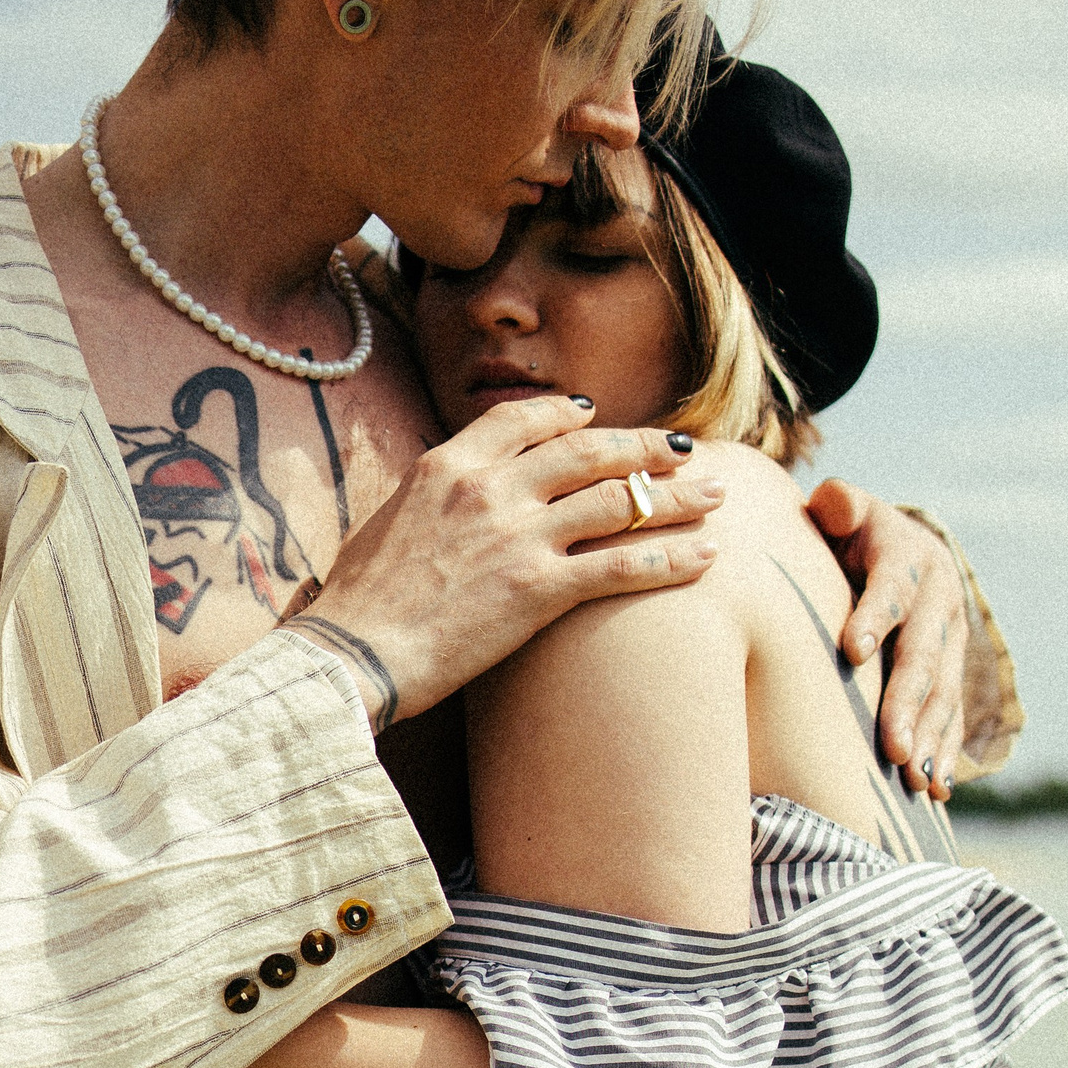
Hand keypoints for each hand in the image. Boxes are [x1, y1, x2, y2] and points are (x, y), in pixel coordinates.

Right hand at [285, 396, 724, 728]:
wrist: (352, 653)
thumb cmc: (359, 604)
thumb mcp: (387, 524)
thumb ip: (431, 498)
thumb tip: (448, 497)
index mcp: (447, 464)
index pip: (524, 419)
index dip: (569, 414)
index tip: (597, 417)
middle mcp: (489, 487)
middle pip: (588, 448)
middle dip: (645, 446)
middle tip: (684, 451)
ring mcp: (518, 534)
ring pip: (618, 498)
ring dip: (677, 496)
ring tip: (715, 494)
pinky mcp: (538, 589)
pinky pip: (621, 563)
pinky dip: (670, 558)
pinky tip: (704, 558)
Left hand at [805, 480, 966, 796]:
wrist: (899, 548)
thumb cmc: (851, 534)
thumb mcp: (847, 510)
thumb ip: (839, 505)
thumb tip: (831, 503)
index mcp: (910, 559)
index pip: (892, 589)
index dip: (875, 616)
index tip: (853, 651)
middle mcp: (940, 601)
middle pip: (923, 655)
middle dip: (909, 703)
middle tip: (894, 746)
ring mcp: (952, 639)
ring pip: (943, 692)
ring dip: (931, 737)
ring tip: (914, 777)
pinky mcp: (953, 671)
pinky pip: (952, 715)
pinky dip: (944, 751)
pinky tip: (934, 788)